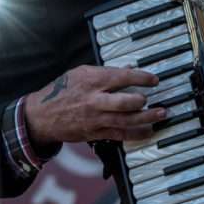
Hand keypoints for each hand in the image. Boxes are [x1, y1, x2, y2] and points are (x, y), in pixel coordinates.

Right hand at [24, 65, 165, 145]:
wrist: (42, 115)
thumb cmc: (62, 90)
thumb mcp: (81, 73)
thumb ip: (106, 71)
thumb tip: (129, 68)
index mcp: (92, 81)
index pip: (121, 77)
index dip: (141, 78)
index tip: (154, 80)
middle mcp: (94, 100)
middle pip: (123, 102)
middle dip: (141, 101)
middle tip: (154, 99)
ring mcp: (95, 119)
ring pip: (124, 120)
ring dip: (145, 118)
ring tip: (161, 114)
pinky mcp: (95, 133)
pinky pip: (119, 135)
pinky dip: (136, 134)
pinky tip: (148, 131)